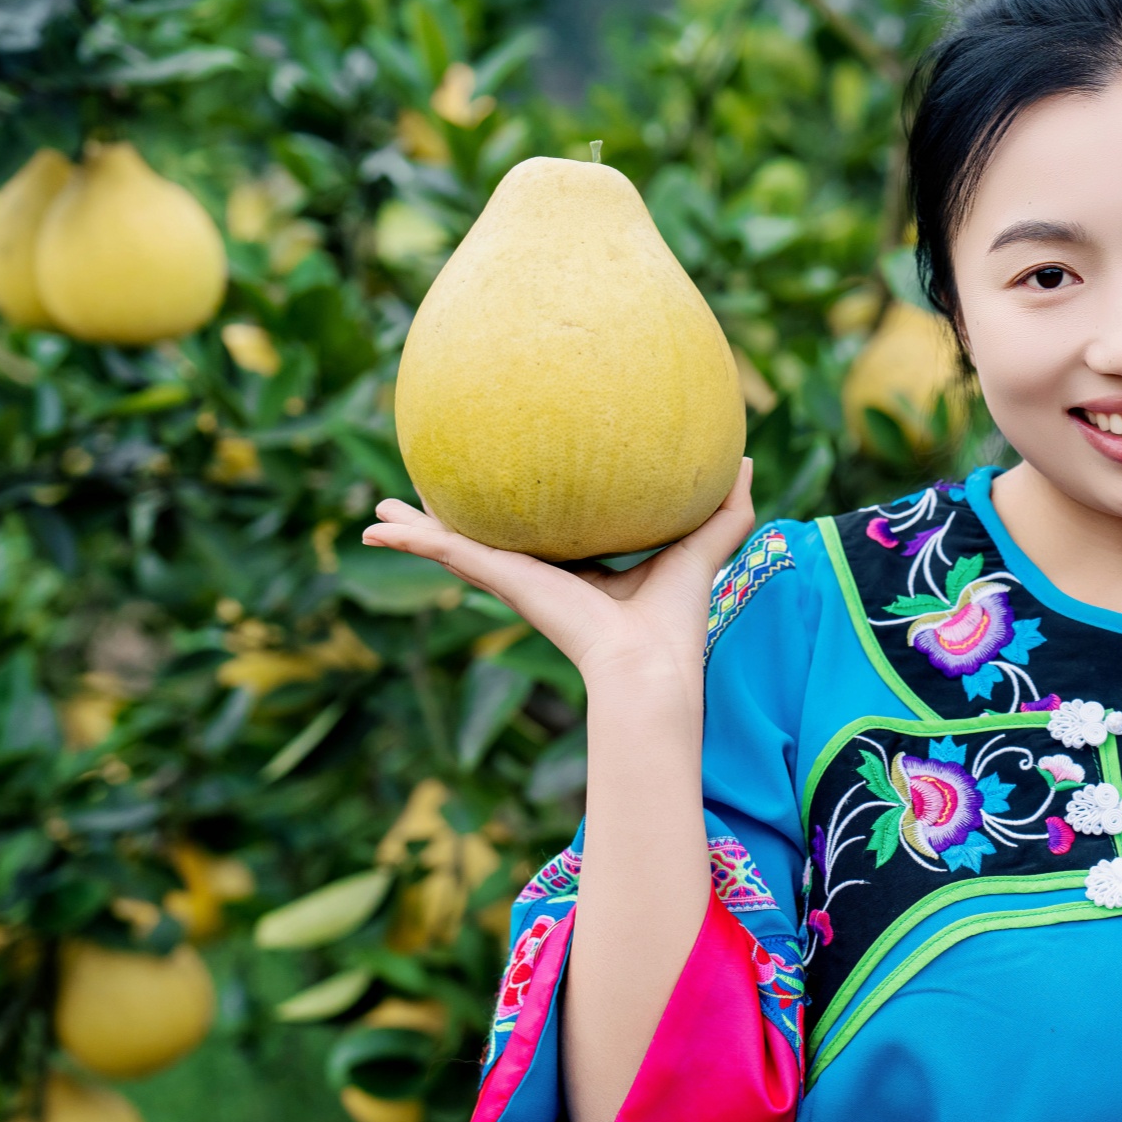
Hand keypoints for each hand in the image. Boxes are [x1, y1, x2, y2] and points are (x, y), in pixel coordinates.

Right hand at [360, 460, 758, 688]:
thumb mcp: (704, 544)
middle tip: (420, 504)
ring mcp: (516, 579)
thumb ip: (726, 506)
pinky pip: (446, 552)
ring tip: (375, 516)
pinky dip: (410, 540)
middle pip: (489, 542)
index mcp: (579, 570)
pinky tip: (375, 528)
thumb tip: (746, 458)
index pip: (545, 537)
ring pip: (453, 548)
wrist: (649, 662)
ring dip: (413, 532)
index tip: (508, 495)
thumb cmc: (678, 618)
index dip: (526, 516)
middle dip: (457, 525)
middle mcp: (541, 575)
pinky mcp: (503, 579)